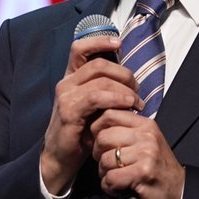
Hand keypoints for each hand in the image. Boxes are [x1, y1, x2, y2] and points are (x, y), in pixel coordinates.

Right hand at [40, 35, 142, 193]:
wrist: (61, 157)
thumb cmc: (81, 131)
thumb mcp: (95, 107)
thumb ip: (106, 90)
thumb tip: (131, 79)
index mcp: (72, 78)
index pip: (80, 48)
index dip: (99, 41)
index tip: (119, 43)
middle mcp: (66, 83)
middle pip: (99, 64)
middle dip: (124, 73)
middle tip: (137, 89)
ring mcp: (66, 96)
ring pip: (100, 79)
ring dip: (125, 89)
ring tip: (137, 103)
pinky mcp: (69, 111)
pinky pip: (97, 97)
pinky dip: (116, 98)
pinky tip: (127, 106)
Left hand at [91, 111, 184, 198]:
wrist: (178, 191)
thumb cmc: (157, 167)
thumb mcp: (145, 141)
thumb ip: (126, 129)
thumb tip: (96, 122)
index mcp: (145, 124)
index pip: (109, 114)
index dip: (97, 129)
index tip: (102, 143)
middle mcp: (146, 136)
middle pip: (103, 137)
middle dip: (98, 154)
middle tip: (108, 164)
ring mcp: (146, 153)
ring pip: (105, 159)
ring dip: (104, 173)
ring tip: (115, 177)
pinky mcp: (143, 173)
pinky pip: (111, 178)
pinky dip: (109, 186)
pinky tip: (118, 188)